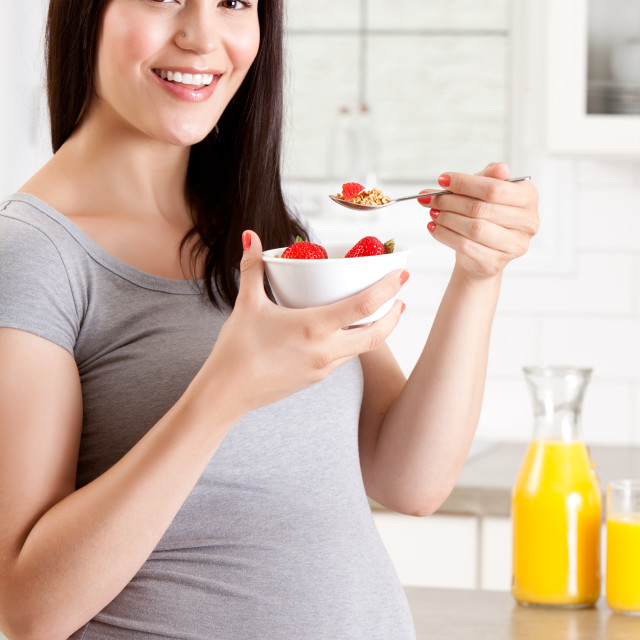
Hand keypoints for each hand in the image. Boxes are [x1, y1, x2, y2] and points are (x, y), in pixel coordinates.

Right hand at [203, 231, 406, 414]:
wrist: (226, 393)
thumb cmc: (237, 349)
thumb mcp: (247, 304)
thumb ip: (253, 268)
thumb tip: (249, 237)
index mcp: (314, 328)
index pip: (364, 307)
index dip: (387, 289)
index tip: (401, 276)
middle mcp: (326, 351)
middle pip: (376, 335)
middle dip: (393, 316)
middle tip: (400, 298)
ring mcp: (323, 369)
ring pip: (360, 349)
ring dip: (374, 331)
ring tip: (376, 313)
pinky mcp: (316, 379)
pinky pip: (343, 359)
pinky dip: (352, 343)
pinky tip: (341, 333)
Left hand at [418, 162, 538, 278]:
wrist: (482, 255)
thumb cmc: (486, 217)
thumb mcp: (486, 192)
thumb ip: (488, 177)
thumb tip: (499, 167)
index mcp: (528, 197)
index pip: (494, 188)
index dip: (465, 183)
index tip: (443, 180)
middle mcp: (528, 221)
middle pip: (481, 208)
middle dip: (450, 201)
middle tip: (431, 199)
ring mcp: (514, 244)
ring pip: (473, 227)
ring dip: (447, 218)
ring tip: (433, 212)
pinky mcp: (497, 261)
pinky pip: (465, 245)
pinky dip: (445, 235)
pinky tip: (434, 228)